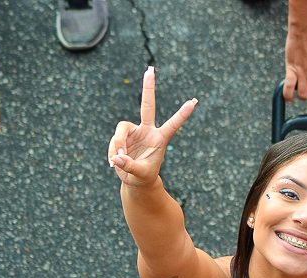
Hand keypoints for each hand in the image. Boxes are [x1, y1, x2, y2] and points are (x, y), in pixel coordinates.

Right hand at [108, 67, 196, 186]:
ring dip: (118, 144)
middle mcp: (148, 131)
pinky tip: (114, 162)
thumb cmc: (143, 176)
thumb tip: (116, 157)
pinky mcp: (122, 136)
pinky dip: (112, 151)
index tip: (194, 102)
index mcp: (160, 139)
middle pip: (147, 106)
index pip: (173, 125)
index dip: (182, 115)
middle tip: (150, 69)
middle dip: (148, 88)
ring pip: (121, 130)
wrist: (134, 178)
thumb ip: (129, 166)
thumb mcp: (140, 175)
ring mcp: (134, 131)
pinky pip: (114, 140)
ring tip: (117, 161)